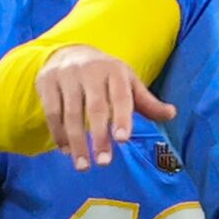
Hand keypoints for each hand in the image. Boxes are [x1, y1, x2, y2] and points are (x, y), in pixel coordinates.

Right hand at [37, 44, 175, 169]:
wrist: (69, 52)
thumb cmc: (106, 76)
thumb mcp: (128, 83)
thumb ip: (147, 102)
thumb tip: (172, 114)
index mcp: (115, 70)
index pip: (120, 96)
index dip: (122, 118)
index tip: (122, 140)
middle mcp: (90, 70)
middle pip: (95, 107)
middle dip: (99, 137)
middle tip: (104, 163)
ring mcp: (66, 75)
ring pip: (70, 113)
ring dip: (77, 142)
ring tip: (83, 166)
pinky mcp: (46, 82)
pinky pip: (52, 112)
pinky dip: (58, 134)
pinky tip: (67, 151)